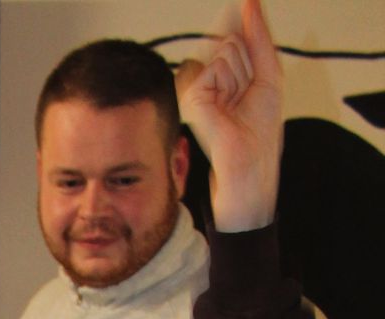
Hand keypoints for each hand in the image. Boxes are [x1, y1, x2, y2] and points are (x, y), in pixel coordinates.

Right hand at [177, 0, 282, 230]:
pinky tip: (224, 107)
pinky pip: (214, 66)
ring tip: (235, 104)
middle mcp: (207, 78)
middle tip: (244, 96)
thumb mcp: (269, 73)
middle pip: (231, 39)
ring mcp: (196, 86)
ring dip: (239, 75)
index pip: (235, 35)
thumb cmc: (260, 129)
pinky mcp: (190, 95)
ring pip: (223, 50)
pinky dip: (226, 84)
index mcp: (225, 73)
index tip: (250, 78)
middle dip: (246, 64)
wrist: (251, 161)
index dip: (248, 48)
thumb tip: (249, 1)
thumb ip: (258, 35)